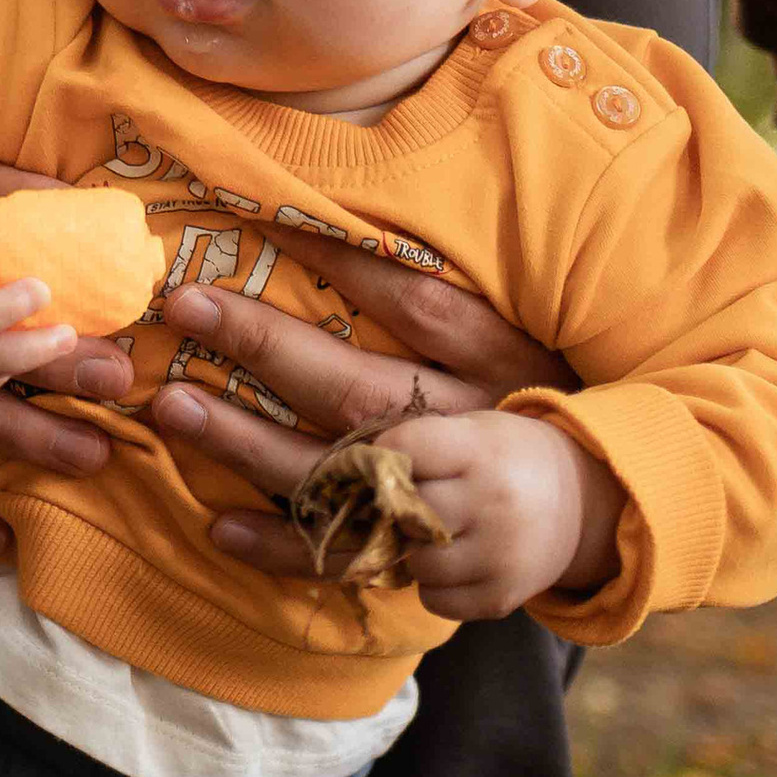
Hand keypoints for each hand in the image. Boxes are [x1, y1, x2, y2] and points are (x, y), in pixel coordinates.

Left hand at [156, 235, 570, 587]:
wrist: (604, 507)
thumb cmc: (539, 396)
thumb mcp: (518, 335)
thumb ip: (447, 294)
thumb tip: (344, 222)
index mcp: (500, 361)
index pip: (413, 301)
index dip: (339, 258)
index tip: (260, 217)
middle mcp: (472, 427)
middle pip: (356, 387)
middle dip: (264, 346)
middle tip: (186, 306)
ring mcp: (454, 497)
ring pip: (336, 474)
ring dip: (247, 443)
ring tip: (172, 409)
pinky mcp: (437, 560)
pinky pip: (346, 553)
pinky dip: (281, 543)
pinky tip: (218, 524)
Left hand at [386, 411, 625, 619]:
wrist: (582, 502)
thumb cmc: (506, 460)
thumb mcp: (474, 431)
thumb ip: (420, 447)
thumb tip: (354, 479)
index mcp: (482, 450)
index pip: (404, 449)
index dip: (388, 457)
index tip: (393, 464)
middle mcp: (494, 501)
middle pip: (407, 513)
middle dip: (402, 511)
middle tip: (415, 506)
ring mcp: (501, 554)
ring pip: (417, 564)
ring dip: (416, 552)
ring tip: (437, 537)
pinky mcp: (502, 597)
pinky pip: (436, 601)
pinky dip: (436, 587)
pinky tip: (456, 565)